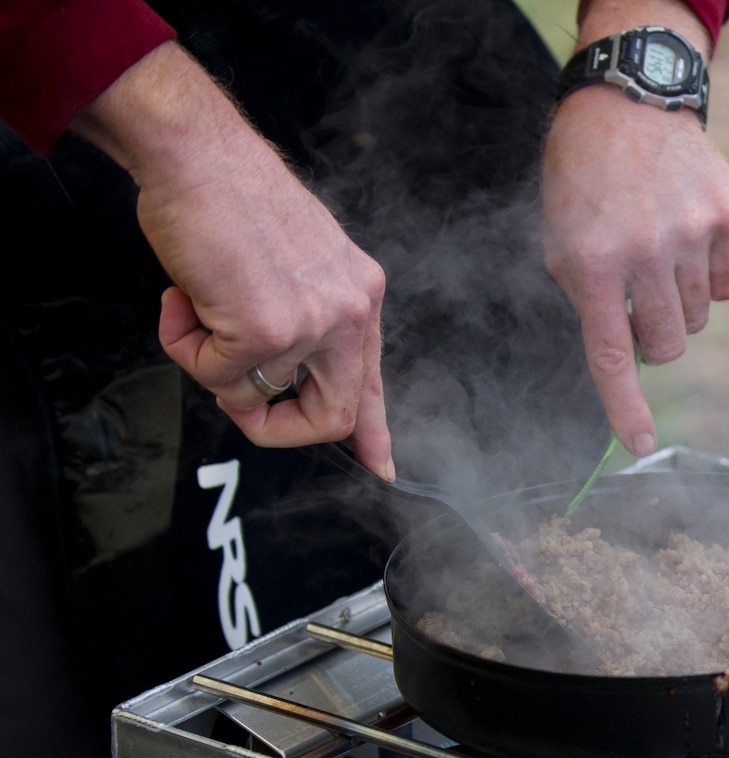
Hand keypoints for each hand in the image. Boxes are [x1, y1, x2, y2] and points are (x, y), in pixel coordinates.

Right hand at [71, 45, 391, 477]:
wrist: (196, 152)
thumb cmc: (228, 199)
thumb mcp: (291, 263)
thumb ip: (300, 318)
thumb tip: (275, 381)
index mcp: (360, 293)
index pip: (372, 380)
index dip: (372, 432)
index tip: (378, 466)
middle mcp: (351, 310)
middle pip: (333, 417)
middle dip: (276, 425)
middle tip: (229, 391)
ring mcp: (314, 323)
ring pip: (256, 397)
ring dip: (208, 365)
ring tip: (193, 308)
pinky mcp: (267, 329)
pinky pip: (217, 377)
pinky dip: (184, 346)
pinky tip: (182, 297)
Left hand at [542, 10, 728, 457]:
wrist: (627, 104)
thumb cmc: (583, 183)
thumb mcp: (561, 242)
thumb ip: (590, 303)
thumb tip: (630, 362)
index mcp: (593, 265)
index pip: (612, 354)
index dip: (626, 406)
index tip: (641, 444)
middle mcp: (645, 252)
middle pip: (669, 345)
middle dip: (655, 337)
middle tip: (638, 300)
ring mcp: (693, 233)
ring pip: (699, 318)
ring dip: (679, 302)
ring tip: (658, 252)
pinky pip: (727, 284)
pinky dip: (710, 274)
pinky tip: (686, 235)